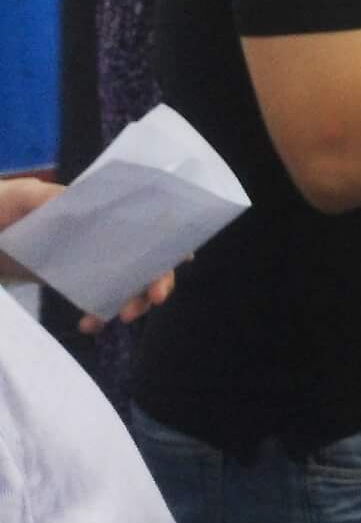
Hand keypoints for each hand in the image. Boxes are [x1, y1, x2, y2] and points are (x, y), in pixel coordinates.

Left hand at [0, 180, 178, 327]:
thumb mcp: (18, 197)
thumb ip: (44, 198)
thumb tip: (77, 204)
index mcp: (96, 207)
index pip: (144, 218)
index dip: (169, 236)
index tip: (181, 257)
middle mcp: (101, 232)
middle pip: (145, 254)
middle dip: (157, 278)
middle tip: (154, 298)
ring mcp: (88, 257)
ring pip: (127, 279)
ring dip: (134, 299)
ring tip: (121, 317)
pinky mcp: (71, 279)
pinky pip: (98, 298)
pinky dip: (100, 314)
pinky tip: (89, 325)